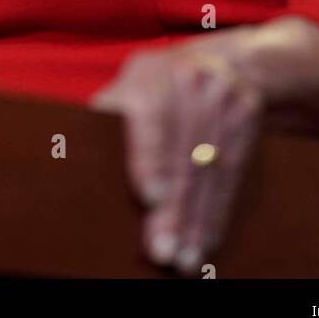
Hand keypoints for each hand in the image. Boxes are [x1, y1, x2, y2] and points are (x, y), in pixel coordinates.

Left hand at [87, 35, 264, 273]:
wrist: (223, 59)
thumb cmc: (157, 85)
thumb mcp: (129, 85)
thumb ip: (107, 116)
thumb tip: (73, 153)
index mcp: (149, 74)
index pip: (150, 117)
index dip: (150, 158)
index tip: (149, 197)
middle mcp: (188, 81)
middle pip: (182, 151)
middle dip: (174, 207)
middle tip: (162, 250)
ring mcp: (222, 95)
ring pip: (210, 166)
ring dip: (198, 218)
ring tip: (185, 258)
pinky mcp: (246, 113)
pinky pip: (233, 170)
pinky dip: (220, 209)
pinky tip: (209, 238)